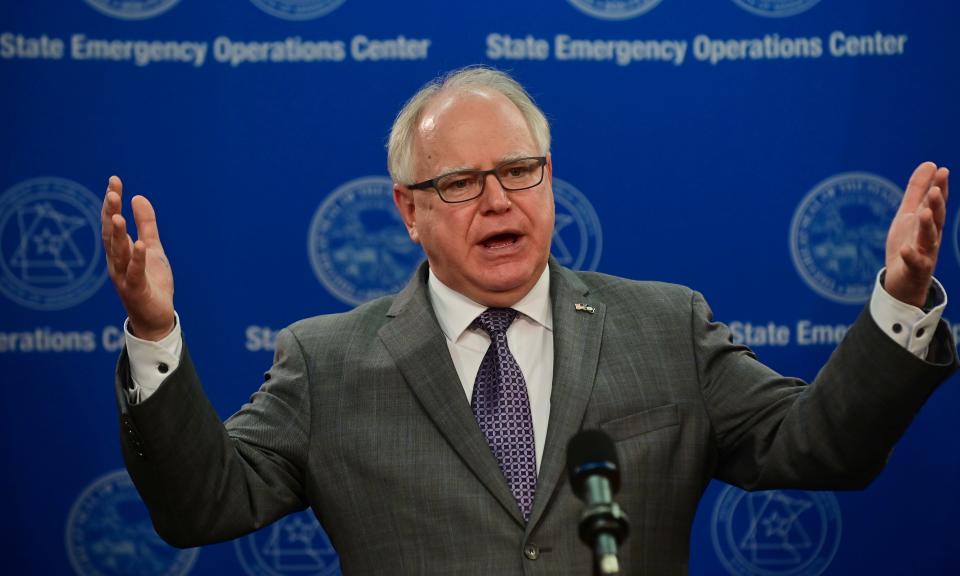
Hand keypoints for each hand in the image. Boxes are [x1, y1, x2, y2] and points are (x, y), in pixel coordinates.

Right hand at [101, 176, 174, 340]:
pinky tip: (139, 244)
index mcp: (120, 250)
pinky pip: (135, 273)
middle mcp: (117, 262)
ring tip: (118, 215)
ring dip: (117, 235)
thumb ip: (146, 225)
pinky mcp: (136, 290)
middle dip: (110, 213)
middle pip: (111, 235)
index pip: (112, 222)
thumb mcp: (152, 248)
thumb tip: (138, 197)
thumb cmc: (152, 281)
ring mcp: (124, 277)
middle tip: (111, 192)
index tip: (114, 180)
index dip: (112, 202)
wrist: (156, 316)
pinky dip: (136, 259)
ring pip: (118, 253)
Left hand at [884, 162, 949, 307]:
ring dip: (927, 226)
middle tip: (935, 190)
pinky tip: (906, 249)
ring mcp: (924, 253)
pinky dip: (911, 256)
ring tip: (924, 213)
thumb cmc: (908, 244)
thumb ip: (917, 191)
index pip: (936, 203)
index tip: (942, 171)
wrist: (903, 281)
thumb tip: (930, 163)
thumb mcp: (909, 214)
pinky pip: (914, 263)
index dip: (940, 187)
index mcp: (929, 222)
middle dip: (936, 205)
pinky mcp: (914, 269)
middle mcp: (930, 236)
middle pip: (936, 219)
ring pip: (928, 239)